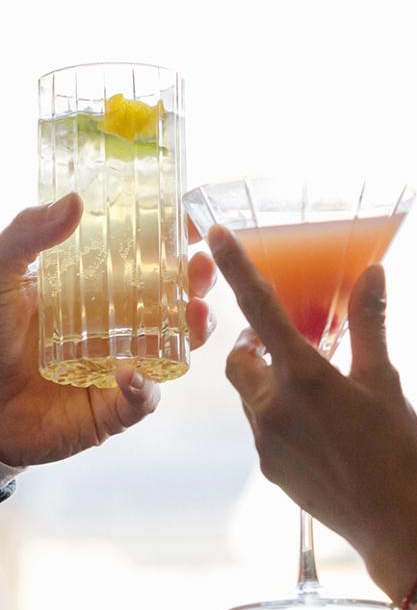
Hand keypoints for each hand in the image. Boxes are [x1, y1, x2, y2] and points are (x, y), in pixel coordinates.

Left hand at [0, 194, 216, 467]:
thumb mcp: (2, 274)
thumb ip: (28, 236)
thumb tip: (72, 202)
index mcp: (104, 287)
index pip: (153, 259)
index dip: (179, 241)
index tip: (194, 223)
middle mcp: (123, 323)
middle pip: (179, 298)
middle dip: (200, 283)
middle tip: (202, 268)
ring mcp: (124, 363)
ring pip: (178, 346)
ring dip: (195, 330)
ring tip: (194, 315)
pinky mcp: (114, 407)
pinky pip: (143, 398)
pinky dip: (145, 387)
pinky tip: (131, 373)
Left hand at [209, 225, 416, 602]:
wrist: (394, 522)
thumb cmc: (395, 446)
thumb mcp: (386, 378)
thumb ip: (370, 322)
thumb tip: (372, 273)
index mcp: (303, 376)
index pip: (260, 309)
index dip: (237, 268)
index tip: (215, 233)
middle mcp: (273, 407)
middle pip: (241, 359)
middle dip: (256, 345)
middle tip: (293, 342)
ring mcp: (267, 442)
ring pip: (252, 395)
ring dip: (273, 381)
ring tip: (320, 390)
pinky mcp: (271, 469)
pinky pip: (265, 427)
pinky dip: (283, 414)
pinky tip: (323, 428)